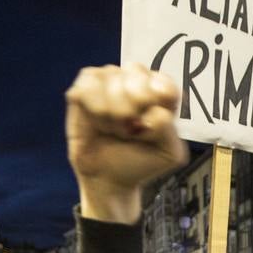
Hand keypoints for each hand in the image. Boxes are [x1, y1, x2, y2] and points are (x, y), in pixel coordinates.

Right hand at [66, 64, 188, 222]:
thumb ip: (168, 128)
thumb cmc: (140, 162)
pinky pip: (87, 87)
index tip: (148, 124)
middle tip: (130, 130)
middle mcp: (136, 80)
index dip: (155, 100)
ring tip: (114, 129)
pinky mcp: (83, 89)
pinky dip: (93, 110)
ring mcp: (109, 80)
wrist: (109, 178)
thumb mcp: (168, 154)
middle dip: (131, 109)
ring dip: (112, 114)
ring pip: (111, 79)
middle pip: (136, 74)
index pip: (163, 82)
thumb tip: (152, 112)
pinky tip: (98, 122)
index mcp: (162, 92)